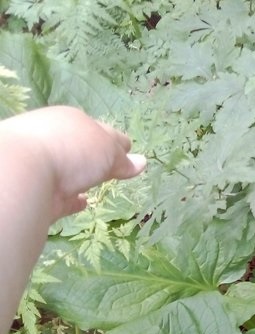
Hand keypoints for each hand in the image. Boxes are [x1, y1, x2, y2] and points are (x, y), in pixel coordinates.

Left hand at [0, 106, 146, 221]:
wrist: (24, 172)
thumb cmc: (73, 150)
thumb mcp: (108, 150)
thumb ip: (123, 159)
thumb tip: (142, 163)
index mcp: (75, 122)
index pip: (103, 130)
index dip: (118, 141)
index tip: (129, 150)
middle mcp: (58, 140)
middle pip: (86, 148)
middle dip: (100, 154)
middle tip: (116, 165)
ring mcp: (47, 166)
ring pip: (72, 170)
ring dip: (85, 176)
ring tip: (100, 183)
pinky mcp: (44, 193)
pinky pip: (65, 196)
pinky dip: (76, 199)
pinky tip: (85, 202)